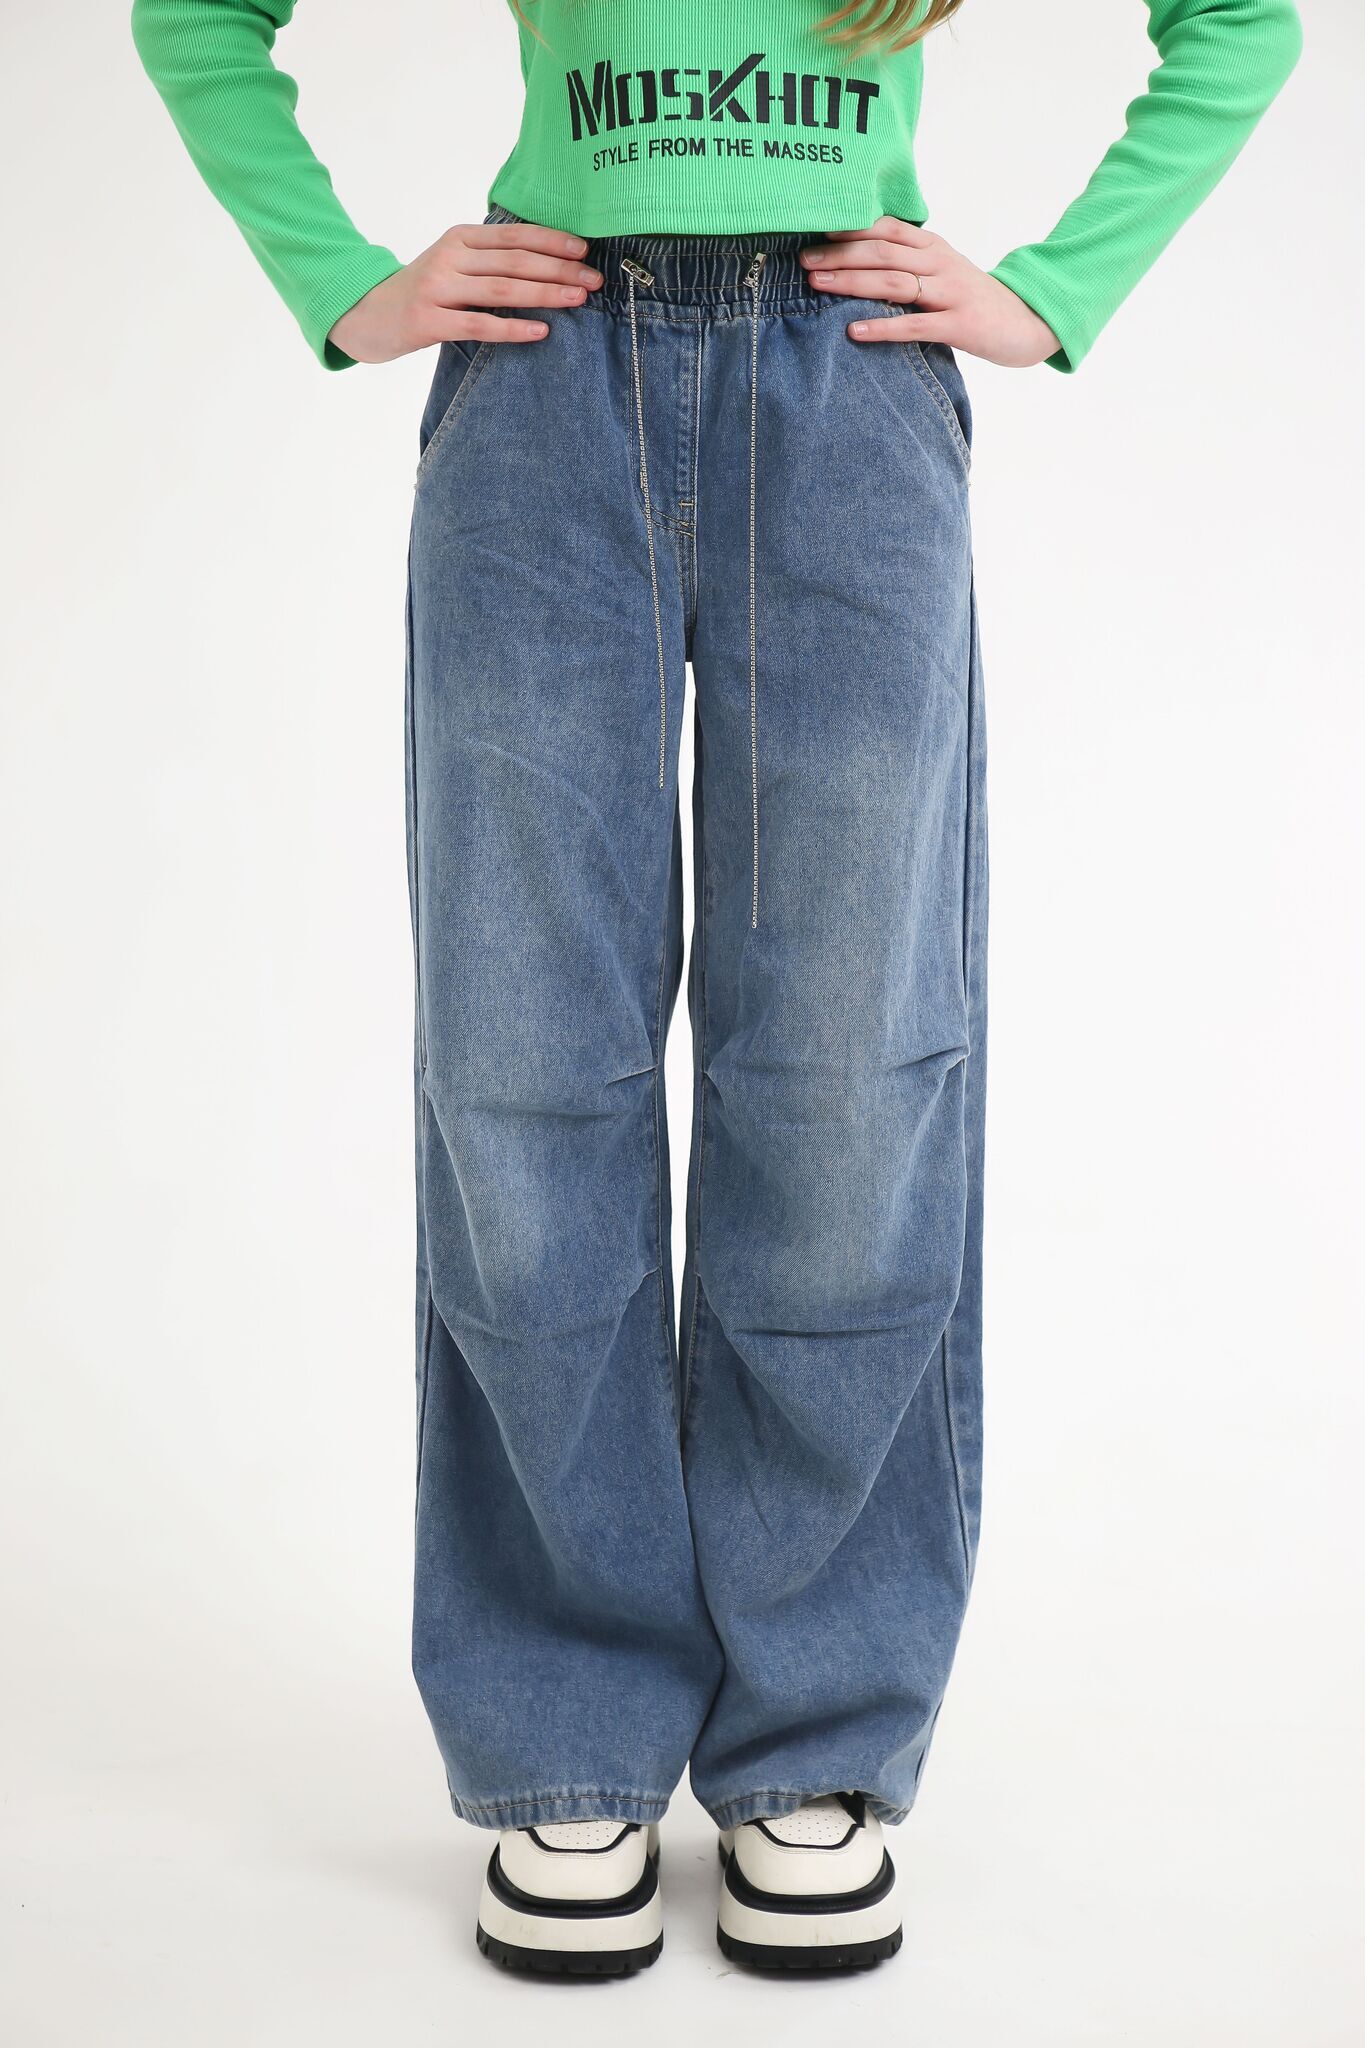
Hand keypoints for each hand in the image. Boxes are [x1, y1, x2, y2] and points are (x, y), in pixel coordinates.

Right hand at [328, 221, 602, 362]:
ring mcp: (438, 288)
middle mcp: (450, 257)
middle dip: (559, 270)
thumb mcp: (452, 263)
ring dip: (545, 295)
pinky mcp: (429, 321)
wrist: (367, 313)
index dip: (552, 241)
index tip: (585, 251)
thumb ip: (490, 259)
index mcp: (460, 238)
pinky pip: (479, 325)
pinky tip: (541, 331)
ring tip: (577, 300)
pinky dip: (513, 329)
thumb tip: (548, 261)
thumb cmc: (424, 291)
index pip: (515, 236)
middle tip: (594, 280)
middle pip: (515, 262)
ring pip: (502, 290)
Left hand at [800, 217, 1058, 368]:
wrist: (1026, 322)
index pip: (886, 228)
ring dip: (852, 282)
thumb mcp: (942, 270)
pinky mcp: (957, 325)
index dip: (850, 227)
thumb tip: (858, 256)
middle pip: (882, 251)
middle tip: (803, 261)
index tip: (813, 231)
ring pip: (893, 282)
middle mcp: (939, 262)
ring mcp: (949, 293)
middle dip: (839, 254)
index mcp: (932, 246)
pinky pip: (913, 325)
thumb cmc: (973, 299)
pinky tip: (853, 331)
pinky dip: (881, 327)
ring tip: (817, 285)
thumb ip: (908, 261)